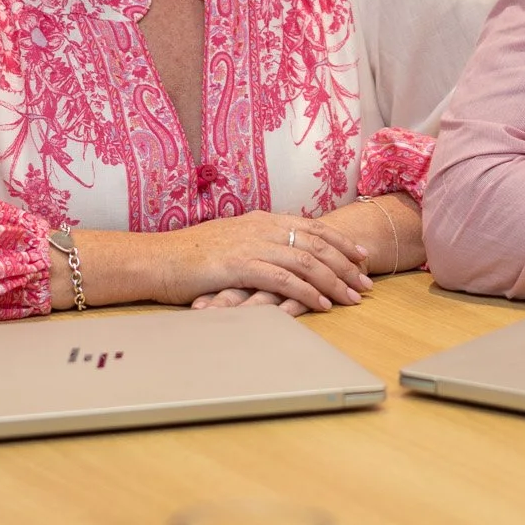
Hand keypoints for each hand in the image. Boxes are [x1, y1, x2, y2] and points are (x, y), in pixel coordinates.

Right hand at [154, 212, 371, 313]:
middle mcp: (260, 227)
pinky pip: (284, 279)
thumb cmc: (188, 256)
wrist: (157, 259)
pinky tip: (323, 305)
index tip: (362, 255)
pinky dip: (308, 293)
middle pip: (315, 244)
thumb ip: (255, 244)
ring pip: (306, 261)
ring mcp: (251, 245)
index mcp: (260, 220)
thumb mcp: (228, 242)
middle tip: (367, 283)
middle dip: (346, 264)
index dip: (340, 241)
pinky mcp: (240, 265)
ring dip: (334, 281)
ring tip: (353, 298)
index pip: (310, 227)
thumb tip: (277, 253)